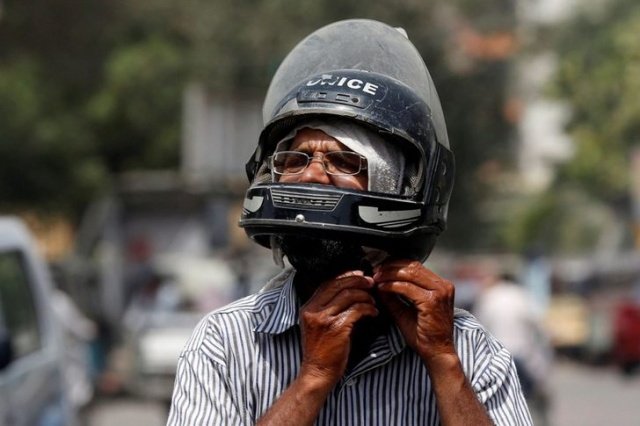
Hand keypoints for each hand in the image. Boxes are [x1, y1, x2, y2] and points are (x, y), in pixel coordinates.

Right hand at [298, 270, 377, 385]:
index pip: (327, 283)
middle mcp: (313, 311)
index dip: (345, 276)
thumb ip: (327, 308)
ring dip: (365, 296)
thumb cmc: (321, 351)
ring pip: (349, 295)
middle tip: (371, 283)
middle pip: (338, 285)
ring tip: (373, 301)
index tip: (359, 275)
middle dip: (357, 281)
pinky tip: (374, 313)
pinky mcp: (336, 328)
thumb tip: (349, 291)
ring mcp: (324, 319)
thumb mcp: (317, 325)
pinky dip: (368, 309)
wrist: (317, 373)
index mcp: (308, 308)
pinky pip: (356, 310)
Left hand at [373, 260, 455, 363]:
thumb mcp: (406, 310)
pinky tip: (381, 288)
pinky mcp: (432, 301)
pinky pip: (407, 287)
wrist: (437, 353)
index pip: (416, 266)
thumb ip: (394, 295)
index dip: (395, 264)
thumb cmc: (424, 335)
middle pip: (412, 266)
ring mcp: (440, 292)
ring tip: (376, 278)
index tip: (380, 268)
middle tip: (375, 271)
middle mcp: (443, 285)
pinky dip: (391, 286)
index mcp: (441, 285)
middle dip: (390, 267)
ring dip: (389, 274)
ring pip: (409, 274)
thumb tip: (378, 281)